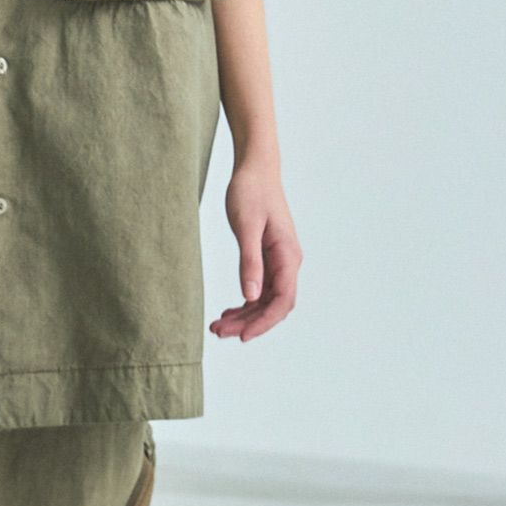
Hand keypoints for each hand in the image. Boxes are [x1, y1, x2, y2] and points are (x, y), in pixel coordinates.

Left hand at [208, 161, 301, 341]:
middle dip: (249, 323)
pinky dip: (245, 302)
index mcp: (288, 256)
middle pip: (273, 305)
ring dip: (245, 315)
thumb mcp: (246, 227)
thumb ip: (249, 262)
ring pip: (265, 299)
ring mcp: (279, 261)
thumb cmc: (251, 192)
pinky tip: (228, 310)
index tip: (241, 336)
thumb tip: (250, 297)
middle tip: (218, 331)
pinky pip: (260, 288)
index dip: (263, 322)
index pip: (282, 301)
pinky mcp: (268, 257)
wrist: (255, 169)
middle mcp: (287, 262)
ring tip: (218, 326)